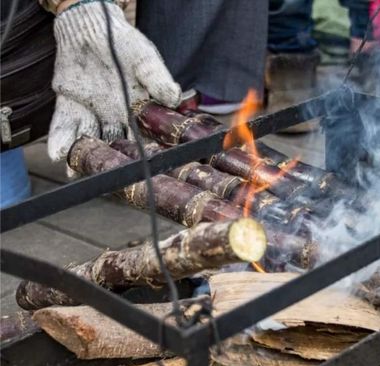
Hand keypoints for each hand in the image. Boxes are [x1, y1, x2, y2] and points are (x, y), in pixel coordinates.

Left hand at [47, 1, 181, 160]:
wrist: (93, 28)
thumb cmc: (125, 45)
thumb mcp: (146, 60)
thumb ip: (158, 80)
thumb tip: (173, 98)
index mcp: (137, 111)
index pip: (142, 137)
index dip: (142, 153)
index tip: (141, 166)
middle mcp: (115, 117)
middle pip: (114, 144)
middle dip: (110, 161)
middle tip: (108, 177)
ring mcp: (92, 112)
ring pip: (89, 138)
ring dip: (84, 155)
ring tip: (79, 171)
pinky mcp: (70, 104)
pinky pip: (65, 124)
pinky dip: (62, 138)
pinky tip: (58, 153)